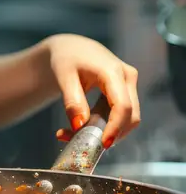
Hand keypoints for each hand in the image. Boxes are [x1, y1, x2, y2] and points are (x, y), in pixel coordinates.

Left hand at [43, 34, 140, 148]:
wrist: (71, 49)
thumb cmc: (66, 58)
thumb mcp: (63, 77)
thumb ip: (72, 101)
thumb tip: (79, 126)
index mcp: (113, 71)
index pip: (123, 105)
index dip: (115, 128)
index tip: (103, 144)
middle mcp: (127, 77)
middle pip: (130, 116)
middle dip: (110, 133)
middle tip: (80, 143)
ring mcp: (128, 85)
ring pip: (127, 119)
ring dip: (104, 131)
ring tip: (71, 133)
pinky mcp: (125, 93)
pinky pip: (120, 115)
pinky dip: (103, 125)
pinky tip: (80, 126)